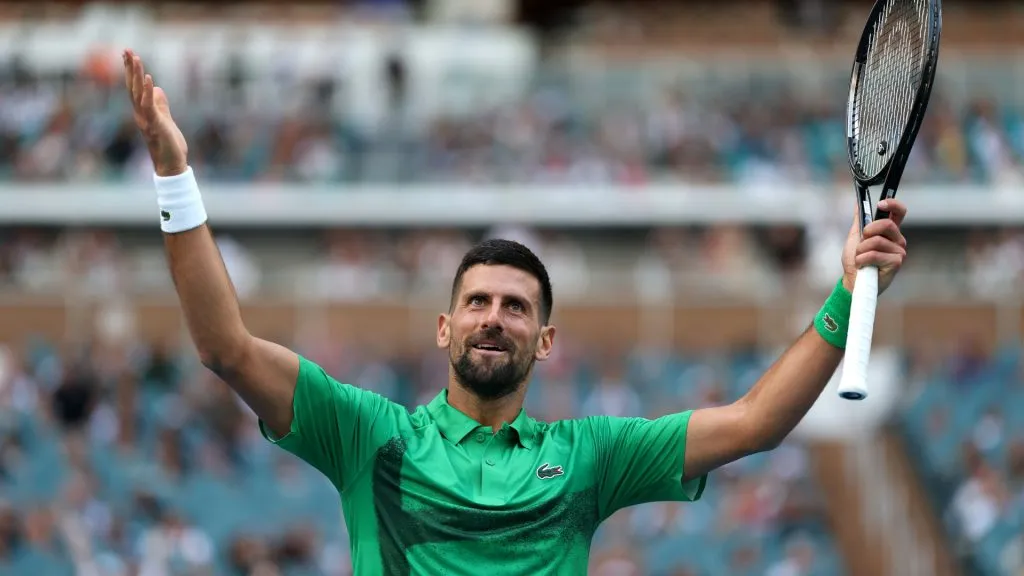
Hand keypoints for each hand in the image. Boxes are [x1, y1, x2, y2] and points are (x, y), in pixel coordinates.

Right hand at [123, 49, 187, 176]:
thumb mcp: (166, 121)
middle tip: (126, 50)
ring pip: (137, 93)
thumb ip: (161, 106)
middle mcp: (141, 114)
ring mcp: (146, 119)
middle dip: (129, 68)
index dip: (131, 71)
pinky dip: (147, 91)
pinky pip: (149, 105)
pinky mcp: (155, 124)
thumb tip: (157, 90)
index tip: (129, 55)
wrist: (171, 166)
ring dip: (136, 75)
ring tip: (135, 58)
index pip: (134, 88)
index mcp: (143, 112)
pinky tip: (148, 78)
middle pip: (132, 87)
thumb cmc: (169, 146)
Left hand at [841, 199, 907, 294]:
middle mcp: (897, 240)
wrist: (853, 281)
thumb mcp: (855, 238)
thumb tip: (858, 204)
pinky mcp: (896, 263)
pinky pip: (874, 254)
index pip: (899, 212)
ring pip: (876, 241)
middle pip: (887, 224)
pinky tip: (864, 266)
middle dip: (868, 231)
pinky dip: (862, 259)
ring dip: (861, 250)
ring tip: (861, 258)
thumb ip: (860, 221)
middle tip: (862, 241)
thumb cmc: (856, 261)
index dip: (893, 204)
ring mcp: (899, 252)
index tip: (880, 204)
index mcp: (889, 232)